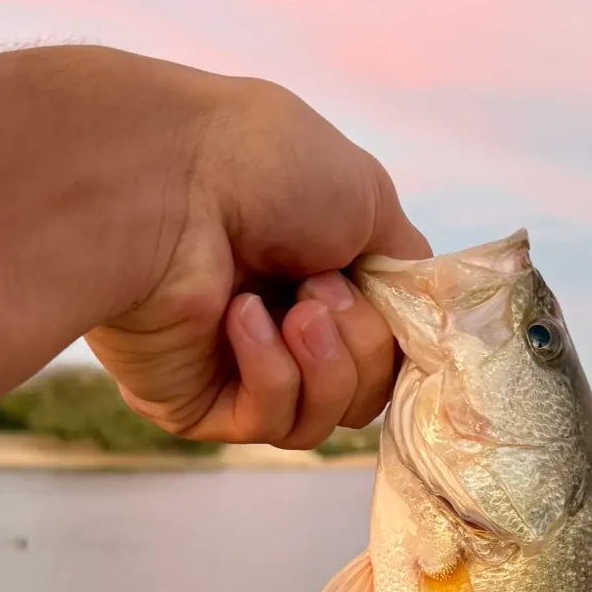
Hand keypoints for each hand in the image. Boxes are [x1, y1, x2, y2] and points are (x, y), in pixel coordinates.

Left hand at [86, 75, 429, 447]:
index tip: (401, 310)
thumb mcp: (369, 197)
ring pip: (326, 419)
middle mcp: (280, 324)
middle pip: (368, 391)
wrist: (170, 180)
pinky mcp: (198, 406)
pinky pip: (272, 423)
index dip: (402, 338)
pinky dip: (271, 371)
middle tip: (319, 288)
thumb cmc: (264, 168)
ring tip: (290, 307)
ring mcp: (238, 369)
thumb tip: (420, 316)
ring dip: (325, 362)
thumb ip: (406, 267)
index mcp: (317, 273)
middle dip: (364, 344)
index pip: (388, 345)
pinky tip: (240, 318)